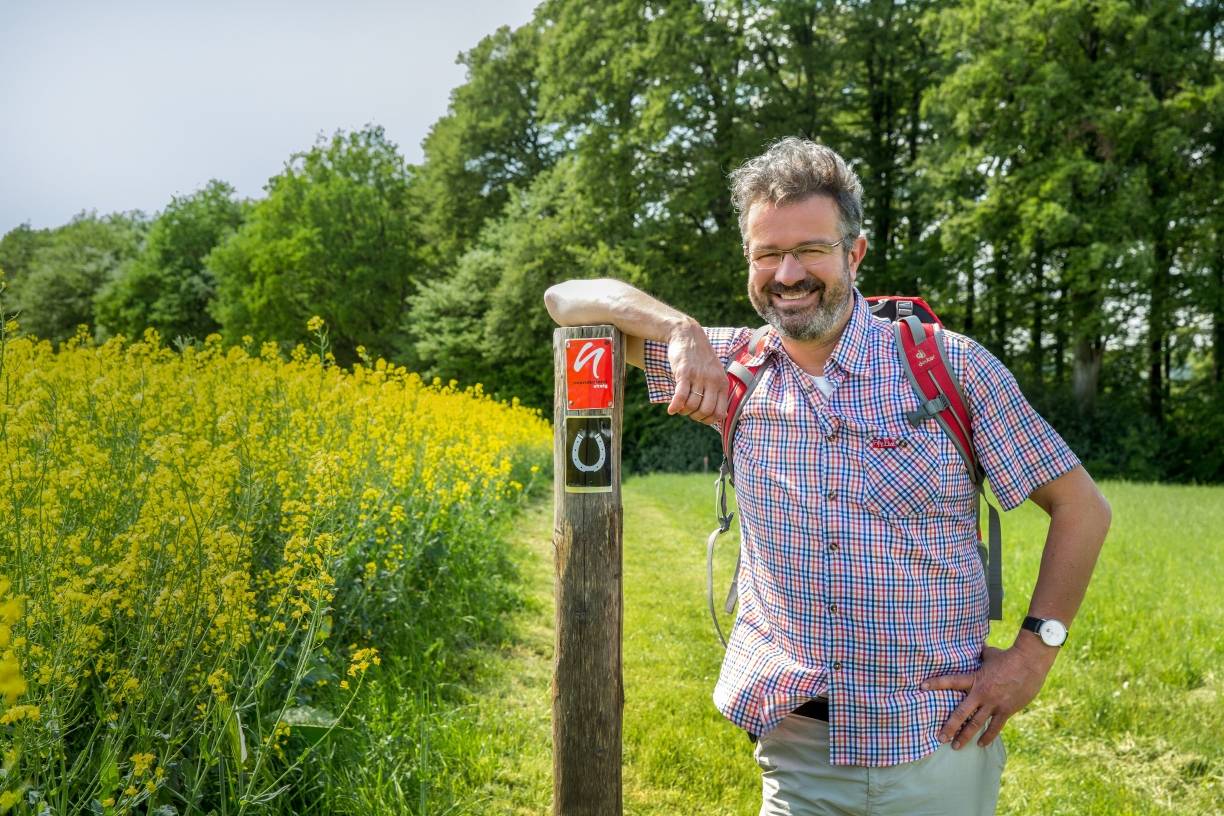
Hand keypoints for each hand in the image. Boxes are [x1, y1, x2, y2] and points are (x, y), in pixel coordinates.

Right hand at [665, 321, 727, 425]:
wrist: (688, 334)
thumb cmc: (700, 357)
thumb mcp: (715, 373)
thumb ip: (718, 392)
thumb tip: (721, 416)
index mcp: (722, 383)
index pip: (719, 413)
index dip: (708, 420)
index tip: (699, 416)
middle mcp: (712, 381)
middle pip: (705, 411)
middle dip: (695, 416)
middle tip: (688, 411)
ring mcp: (699, 377)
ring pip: (692, 405)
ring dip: (684, 411)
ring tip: (680, 406)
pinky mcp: (684, 373)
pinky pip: (681, 396)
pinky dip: (675, 406)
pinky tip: (671, 410)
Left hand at [922, 640, 1055, 748]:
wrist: (1030, 663)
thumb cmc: (1009, 656)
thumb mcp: (990, 654)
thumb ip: (979, 654)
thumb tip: (975, 645)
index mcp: (975, 678)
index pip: (951, 681)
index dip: (936, 683)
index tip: (922, 687)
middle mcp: (982, 694)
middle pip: (961, 713)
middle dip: (949, 726)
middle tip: (939, 737)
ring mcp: (994, 704)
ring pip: (977, 724)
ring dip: (965, 736)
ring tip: (956, 746)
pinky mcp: (1007, 710)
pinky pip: (996, 727)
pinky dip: (988, 737)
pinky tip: (981, 744)